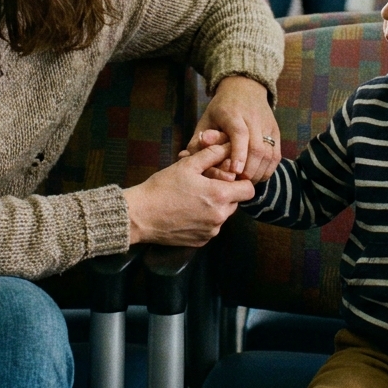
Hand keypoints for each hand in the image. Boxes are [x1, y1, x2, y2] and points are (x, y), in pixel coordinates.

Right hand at [123, 143, 257, 245]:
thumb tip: (229, 146)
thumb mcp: (187, 165)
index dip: (241, 181)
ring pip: (223, 216)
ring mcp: (210, 232)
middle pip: (236, 202)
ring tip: (194, 198)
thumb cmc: (162, 187)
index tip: (227, 176)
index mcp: (219, 196)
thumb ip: (212, 154)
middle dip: (226, 193)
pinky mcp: (201, 242)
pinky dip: (205, 220)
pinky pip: (211, 228)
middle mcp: (219, 217)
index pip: (248, 190)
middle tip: (206, 184)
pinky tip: (188, 212)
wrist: (140, 216)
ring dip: (215, 206)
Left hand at [190, 76, 279, 182]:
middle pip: (257, 148)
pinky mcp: (276, 132)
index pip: (240, 133)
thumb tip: (187, 157)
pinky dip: (267, 170)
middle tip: (236, 184)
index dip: (238, 153)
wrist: (245, 88)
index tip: (235, 171)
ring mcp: (267, 125)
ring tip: (245, 182)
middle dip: (248, 170)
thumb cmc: (221, 109)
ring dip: (258, 172)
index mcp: (232, 113)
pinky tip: (256, 176)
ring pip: (269, 154)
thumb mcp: (206, 120)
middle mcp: (253, 118)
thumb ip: (198, 139)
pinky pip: (275, 156)